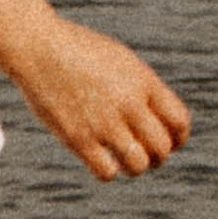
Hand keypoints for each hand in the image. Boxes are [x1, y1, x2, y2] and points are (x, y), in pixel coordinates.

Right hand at [11, 15, 190, 182]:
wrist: (38, 46)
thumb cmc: (78, 50)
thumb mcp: (120, 60)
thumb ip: (142, 88)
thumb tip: (158, 118)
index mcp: (143, 81)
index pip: (179, 121)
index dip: (178, 138)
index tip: (169, 142)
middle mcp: (128, 103)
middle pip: (162, 148)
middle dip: (158, 157)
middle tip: (147, 156)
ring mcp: (103, 122)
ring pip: (138, 165)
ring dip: (135, 168)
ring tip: (124, 161)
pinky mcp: (78, 138)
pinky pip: (106, 172)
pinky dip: (107, 172)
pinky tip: (100, 160)